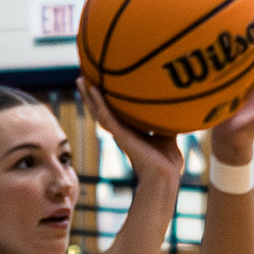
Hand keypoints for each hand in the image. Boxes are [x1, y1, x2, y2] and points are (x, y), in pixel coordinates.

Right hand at [81, 79, 185, 195]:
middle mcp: (121, 132)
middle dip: (92, 95)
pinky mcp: (119, 135)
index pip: (115, 113)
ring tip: (80, 78)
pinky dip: (97, 102)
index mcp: (130, 132)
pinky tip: (92, 88)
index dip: (107, 100)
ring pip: (98, 111)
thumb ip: (165, 122)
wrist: (164, 176)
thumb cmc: (167, 161)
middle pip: (101, 110)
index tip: (101, 85)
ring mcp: (118, 133)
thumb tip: (174, 108)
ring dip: (88, 95)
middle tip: (83, 78)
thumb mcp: (167, 135)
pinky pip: (105, 116)